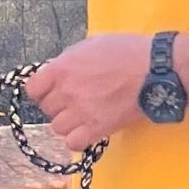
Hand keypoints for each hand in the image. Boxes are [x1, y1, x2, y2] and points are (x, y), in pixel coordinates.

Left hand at [25, 35, 149, 150]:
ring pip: (57, 127)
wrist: (155, 69)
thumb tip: (59, 69)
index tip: (52, 90)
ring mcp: (81, 111)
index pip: (32, 88)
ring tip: (84, 116)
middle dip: (59, 106)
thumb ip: (70, 59)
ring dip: (68, 124)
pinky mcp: (97, 128)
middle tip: (77, 101)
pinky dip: (78, 140)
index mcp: (63, 67)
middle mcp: (66, 91)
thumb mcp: (93, 44)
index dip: (42, 90)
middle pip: (47, 109)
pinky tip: (88, 131)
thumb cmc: (128, 51)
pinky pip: (73, 143)